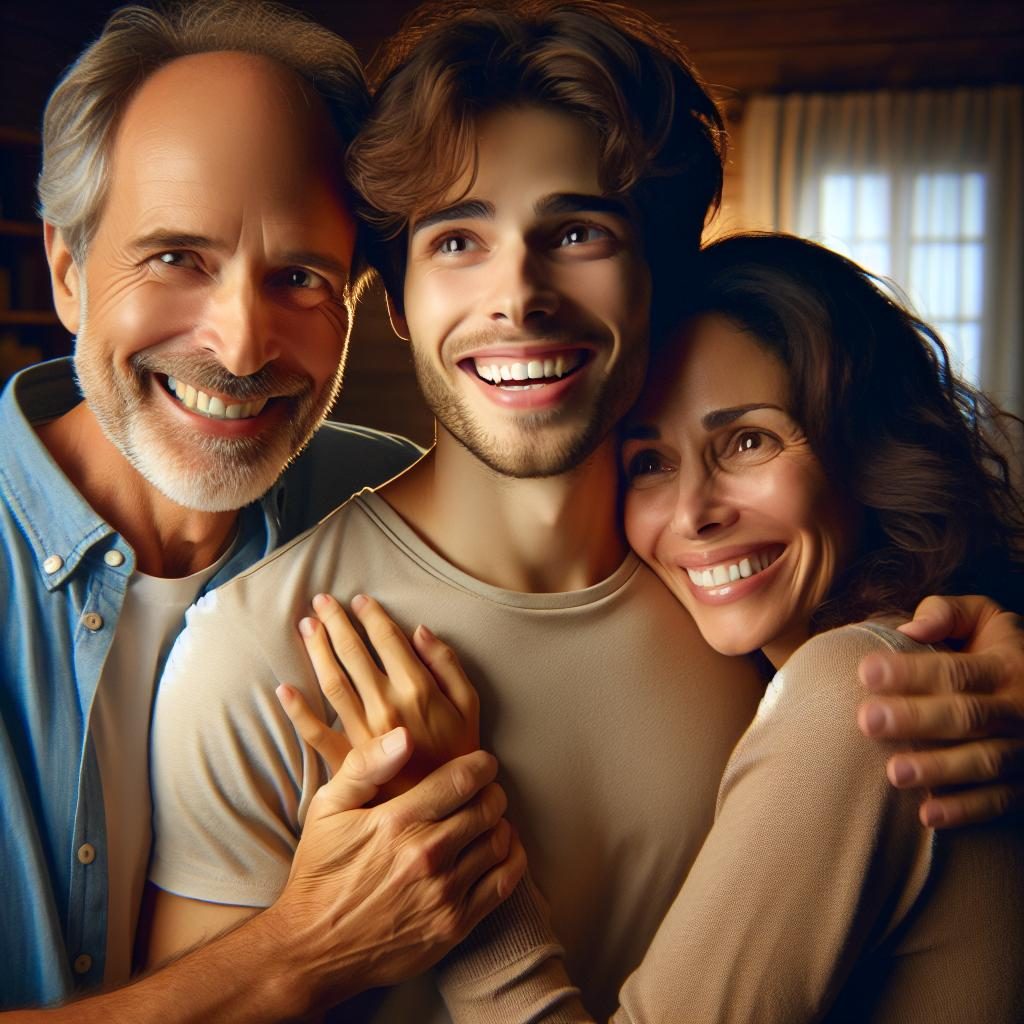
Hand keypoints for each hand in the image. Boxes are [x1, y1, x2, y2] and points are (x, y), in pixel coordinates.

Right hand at [270, 744, 524, 1008]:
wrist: (312, 949)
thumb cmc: (321, 872)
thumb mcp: (327, 808)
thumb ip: (365, 765)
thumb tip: (405, 736)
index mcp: (398, 822)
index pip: (463, 779)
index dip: (482, 765)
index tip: (482, 763)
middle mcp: (426, 856)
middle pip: (488, 807)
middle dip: (491, 791)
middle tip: (482, 791)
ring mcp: (443, 894)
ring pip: (499, 841)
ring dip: (499, 823)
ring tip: (485, 819)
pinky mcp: (454, 925)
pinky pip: (505, 882)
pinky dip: (511, 858)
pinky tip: (498, 849)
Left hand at [283, 592, 479, 791]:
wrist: (451, 805)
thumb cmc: (460, 751)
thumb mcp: (469, 703)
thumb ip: (447, 664)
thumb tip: (420, 630)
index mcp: (417, 688)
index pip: (387, 640)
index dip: (371, 616)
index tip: (358, 600)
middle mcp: (386, 705)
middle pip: (353, 654)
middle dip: (336, 623)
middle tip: (321, 600)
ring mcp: (364, 733)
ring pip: (332, 683)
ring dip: (317, 651)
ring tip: (306, 626)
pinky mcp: (350, 761)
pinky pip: (316, 735)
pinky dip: (298, 712)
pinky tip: (284, 688)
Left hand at [857, 595, 1023, 827]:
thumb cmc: (998, 649)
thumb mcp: (985, 618)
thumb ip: (947, 613)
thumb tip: (910, 628)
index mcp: (1007, 665)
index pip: (955, 670)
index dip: (911, 671)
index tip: (865, 672)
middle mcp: (1020, 708)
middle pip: (967, 715)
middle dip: (916, 718)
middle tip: (867, 720)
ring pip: (985, 761)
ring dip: (940, 769)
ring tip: (894, 772)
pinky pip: (1001, 801)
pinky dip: (965, 810)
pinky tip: (926, 815)